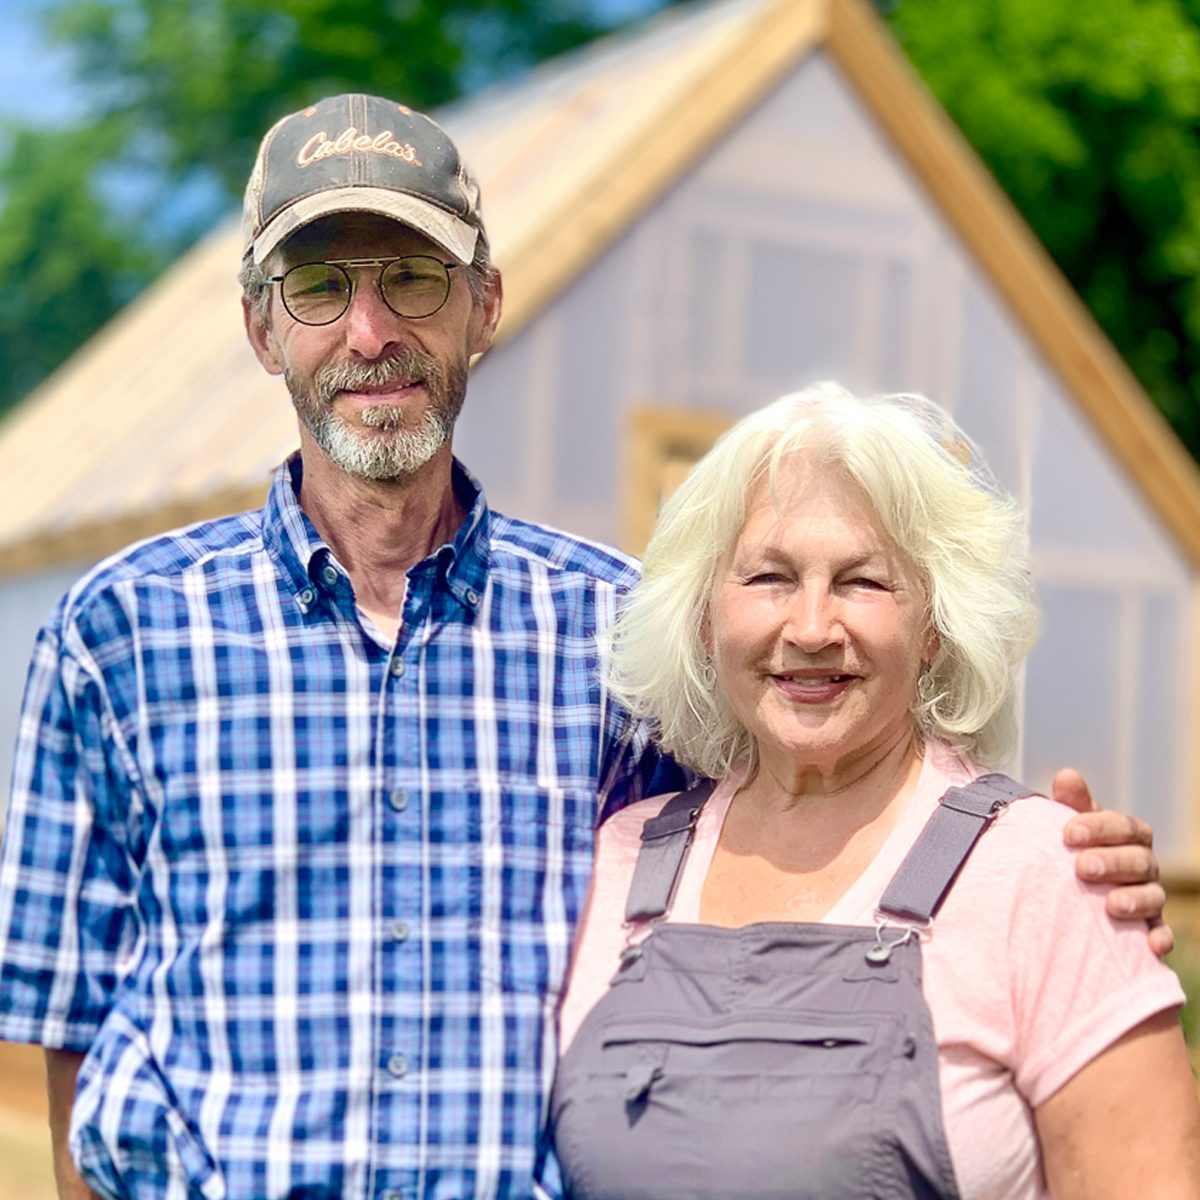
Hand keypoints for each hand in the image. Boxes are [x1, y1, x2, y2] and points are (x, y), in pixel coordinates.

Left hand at [1053, 768, 1172, 957]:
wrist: (1069, 892)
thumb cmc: (1071, 850)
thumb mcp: (1071, 827)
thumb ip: (1071, 803)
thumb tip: (1066, 776)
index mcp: (1127, 835)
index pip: (1124, 826)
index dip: (1099, 828)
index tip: (1068, 834)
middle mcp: (1143, 864)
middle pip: (1139, 860)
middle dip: (1112, 863)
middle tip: (1082, 868)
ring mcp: (1149, 897)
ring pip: (1154, 896)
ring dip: (1136, 900)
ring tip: (1111, 906)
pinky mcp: (1148, 929)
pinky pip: (1161, 934)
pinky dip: (1160, 939)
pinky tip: (1152, 947)